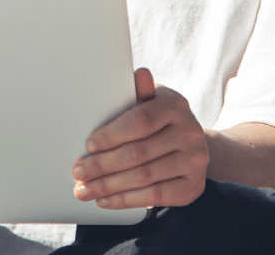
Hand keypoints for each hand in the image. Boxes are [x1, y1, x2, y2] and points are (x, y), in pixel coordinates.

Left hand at [72, 68, 208, 209]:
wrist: (191, 143)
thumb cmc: (159, 117)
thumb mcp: (151, 99)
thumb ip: (139, 91)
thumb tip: (140, 74)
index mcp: (175, 104)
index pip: (140, 121)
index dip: (112, 135)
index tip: (88, 145)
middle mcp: (190, 132)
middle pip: (139, 153)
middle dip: (103, 165)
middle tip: (78, 173)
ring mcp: (195, 160)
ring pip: (144, 177)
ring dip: (109, 186)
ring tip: (85, 189)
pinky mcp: (194, 186)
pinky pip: (156, 196)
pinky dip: (127, 200)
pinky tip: (106, 200)